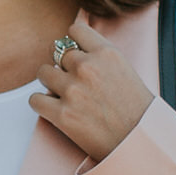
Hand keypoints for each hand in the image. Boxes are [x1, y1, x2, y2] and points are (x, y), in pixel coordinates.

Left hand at [31, 16, 155, 163]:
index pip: (75, 30)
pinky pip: (35, 99)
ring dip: (50, 83)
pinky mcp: (62, 114)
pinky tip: (54, 109)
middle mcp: (88, 67)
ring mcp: (73, 90)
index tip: (75, 55)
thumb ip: (100, 56)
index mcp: (106, 53)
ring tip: (63, 95)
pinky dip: (41, 104)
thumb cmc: (137, 111)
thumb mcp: (124, 70)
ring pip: (43, 73)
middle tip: (70, 80)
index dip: (73, 43)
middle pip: (56, 51)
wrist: (140, 144)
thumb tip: (72, 48)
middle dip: (61, 65)